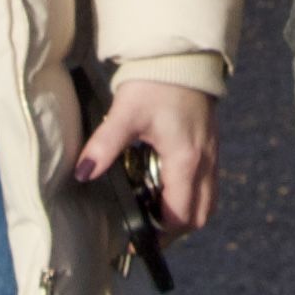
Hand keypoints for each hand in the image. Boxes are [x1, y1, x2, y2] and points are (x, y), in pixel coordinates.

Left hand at [73, 77, 216, 238]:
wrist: (182, 55)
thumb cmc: (156, 82)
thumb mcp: (125, 112)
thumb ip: (104, 144)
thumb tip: (83, 172)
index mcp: (186, 159)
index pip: (179, 214)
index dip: (159, 232)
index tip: (136, 238)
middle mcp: (204, 162)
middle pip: (199, 216)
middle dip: (175, 229)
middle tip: (147, 232)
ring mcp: (211, 155)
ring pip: (207, 202)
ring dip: (185, 214)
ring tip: (156, 212)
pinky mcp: (209, 146)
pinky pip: (207, 184)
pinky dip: (190, 195)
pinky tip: (167, 187)